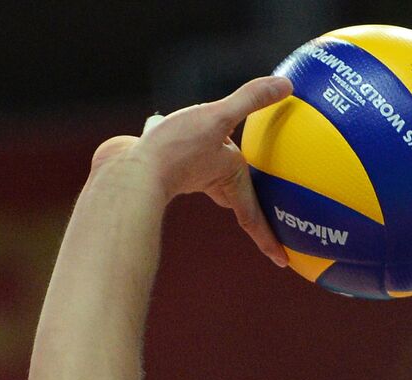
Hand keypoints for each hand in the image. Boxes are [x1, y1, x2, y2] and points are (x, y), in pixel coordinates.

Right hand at [89, 76, 292, 266]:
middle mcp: (206, 180)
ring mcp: (181, 174)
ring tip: (216, 160)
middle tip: (259, 216)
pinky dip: (173, 143)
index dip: (269, 239)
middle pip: (233, 198)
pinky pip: (171, 154)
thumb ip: (250, 100)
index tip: (283, 263)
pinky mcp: (155, 163)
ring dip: (211, 170)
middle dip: (245, 206)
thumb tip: (286, 85)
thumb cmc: (175, 150)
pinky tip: (160, 126)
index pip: (255, 216)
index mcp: (228, 178)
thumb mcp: (218, 118)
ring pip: (203, 174)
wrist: (126, 168)